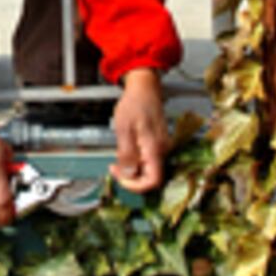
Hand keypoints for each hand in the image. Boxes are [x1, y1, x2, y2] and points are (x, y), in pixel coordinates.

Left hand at [110, 68, 168, 191]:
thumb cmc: (134, 104)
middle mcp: (162, 151)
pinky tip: (126, 148)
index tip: (120, 178)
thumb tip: (129, 174)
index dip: (136, 186)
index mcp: (155, 149)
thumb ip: (127, 154)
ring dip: (131, 167)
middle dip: (130, 176)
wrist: (144, 89)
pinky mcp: (157, 145)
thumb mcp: (124, 129)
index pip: (153, 181)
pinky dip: (134, 159)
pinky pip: (147, 160)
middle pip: (149, 177)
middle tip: (113, 165)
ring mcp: (161, 148)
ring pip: (147, 169)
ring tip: (118, 152)